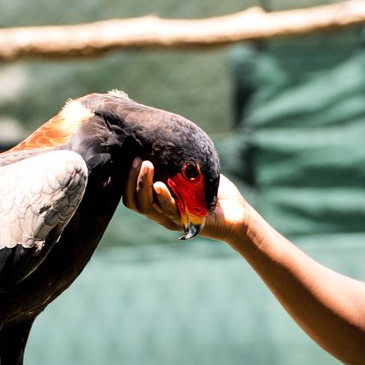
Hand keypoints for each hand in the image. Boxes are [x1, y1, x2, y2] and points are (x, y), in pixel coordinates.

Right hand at [123, 158, 249, 242]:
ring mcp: (174, 220)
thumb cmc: (212, 191)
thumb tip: (160, 139)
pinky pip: (171, 212)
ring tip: (147, 165)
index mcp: (159, 203)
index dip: (127, 179)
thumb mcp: (190, 174)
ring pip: (149, 207)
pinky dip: (164, 198)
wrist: (237, 211)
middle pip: (137, 202)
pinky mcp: (188, 224)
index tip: (132, 157)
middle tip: (138, 159)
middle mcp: (162, 214)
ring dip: (145, 185)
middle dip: (133, 179)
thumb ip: (175, 164)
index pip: (133, 196)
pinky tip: (160, 185)